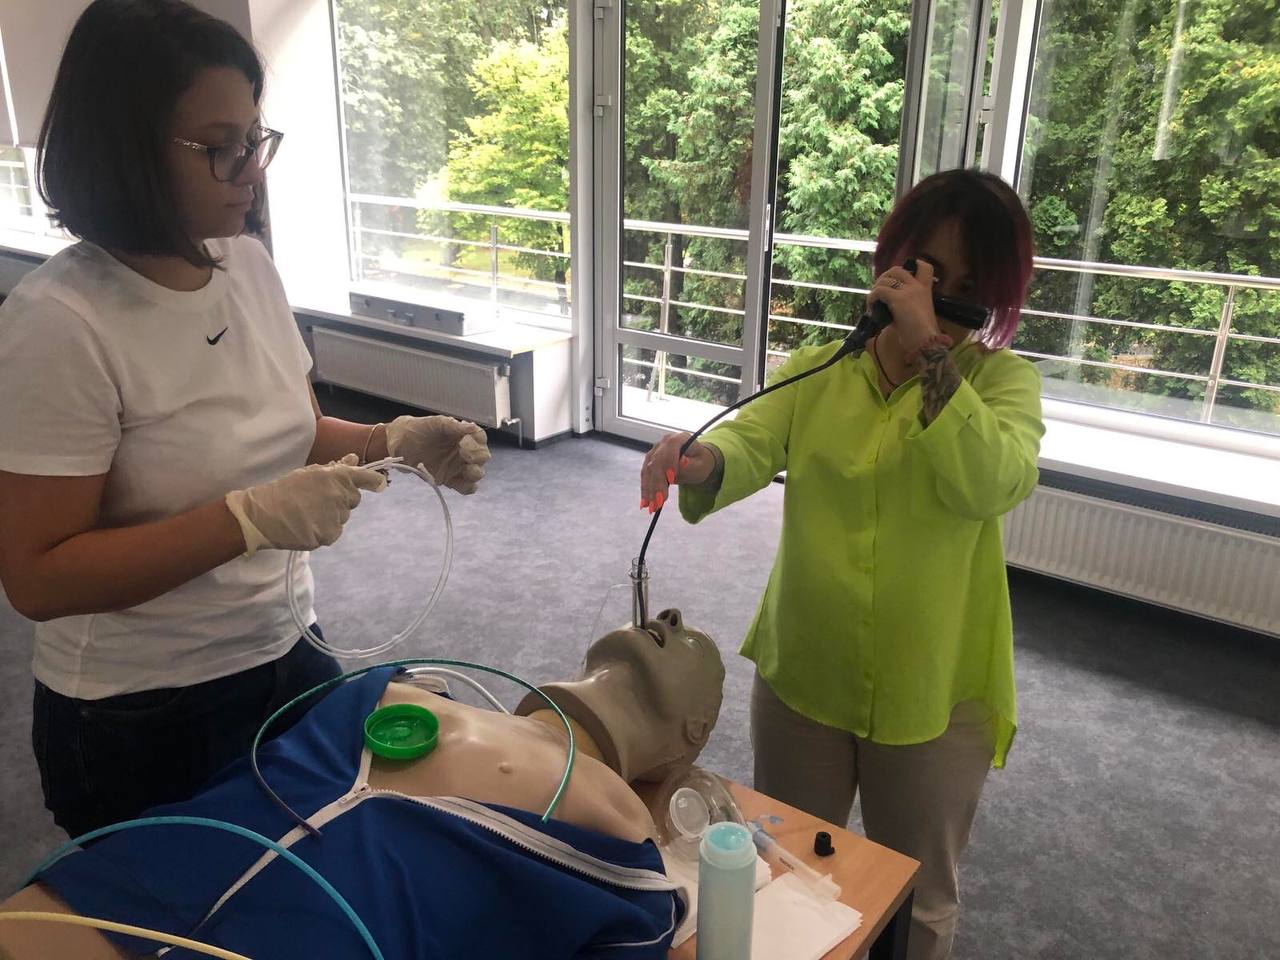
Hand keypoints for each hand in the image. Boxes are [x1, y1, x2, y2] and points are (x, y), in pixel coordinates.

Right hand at [224, 454, 387, 555]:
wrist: (262, 515)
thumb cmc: (284, 490)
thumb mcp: (309, 473)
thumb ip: (336, 468)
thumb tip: (355, 459)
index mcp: (336, 476)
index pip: (365, 478)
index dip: (373, 481)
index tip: (378, 484)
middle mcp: (340, 495)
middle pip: (354, 500)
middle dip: (342, 499)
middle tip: (319, 500)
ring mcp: (336, 516)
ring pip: (343, 517)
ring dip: (332, 515)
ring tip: (308, 513)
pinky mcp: (329, 535)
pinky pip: (334, 532)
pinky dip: (325, 531)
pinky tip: (308, 525)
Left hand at [385, 415, 491, 493]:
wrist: (400, 443)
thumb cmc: (419, 429)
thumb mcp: (435, 423)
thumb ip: (453, 426)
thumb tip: (472, 427)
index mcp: (463, 435)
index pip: (480, 438)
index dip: (477, 441)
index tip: (464, 441)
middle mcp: (464, 451)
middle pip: (482, 457)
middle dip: (477, 456)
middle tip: (462, 452)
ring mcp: (458, 466)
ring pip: (477, 473)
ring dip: (475, 473)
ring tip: (466, 469)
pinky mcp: (450, 479)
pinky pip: (466, 487)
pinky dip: (468, 488)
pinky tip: (458, 483)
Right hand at [639, 432, 717, 513]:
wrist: (695, 461)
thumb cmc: (700, 462)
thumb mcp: (701, 466)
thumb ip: (690, 465)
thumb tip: (681, 462)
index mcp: (680, 438)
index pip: (671, 446)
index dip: (669, 461)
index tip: (671, 479)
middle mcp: (664, 442)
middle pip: (657, 461)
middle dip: (657, 483)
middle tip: (660, 502)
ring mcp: (654, 451)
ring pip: (648, 470)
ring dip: (649, 490)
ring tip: (652, 507)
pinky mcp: (649, 461)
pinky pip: (645, 476)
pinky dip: (645, 490)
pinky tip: (645, 503)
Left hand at [867, 258, 940, 358]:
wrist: (926, 343)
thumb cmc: (922, 335)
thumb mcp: (915, 315)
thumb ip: (903, 306)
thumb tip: (886, 309)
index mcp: (926, 290)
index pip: (924, 267)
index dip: (913, 264)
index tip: (901, 275)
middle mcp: (917, 286)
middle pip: (897, 269)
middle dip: (884, 277)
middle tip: (879, 290)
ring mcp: (908, 291)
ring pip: (885, 279)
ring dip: (876, 289)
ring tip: (873, 302)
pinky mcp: (897, 299)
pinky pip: (879, 291)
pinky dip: (872, 298)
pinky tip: (871, 307)